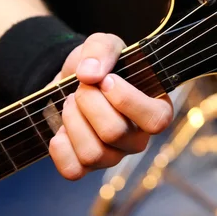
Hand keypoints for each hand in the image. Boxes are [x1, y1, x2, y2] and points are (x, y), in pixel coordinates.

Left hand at [48, 33, 173, 179]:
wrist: (71, 80)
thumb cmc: (98, 65)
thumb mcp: (103, 44)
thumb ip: (101, 50)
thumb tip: (90, 74)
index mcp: (156, 109)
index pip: (156, 121)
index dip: (126, 100)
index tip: (107, 80)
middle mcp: (139, 138)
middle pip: (115, 134)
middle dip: (89, 103)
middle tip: (82, 87)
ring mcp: (114, 156)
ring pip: (92, 153)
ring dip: (72, 120)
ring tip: (71, 102)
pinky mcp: (87, 167)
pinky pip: (73, 171)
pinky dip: (60, 147)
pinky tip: (61, 129)